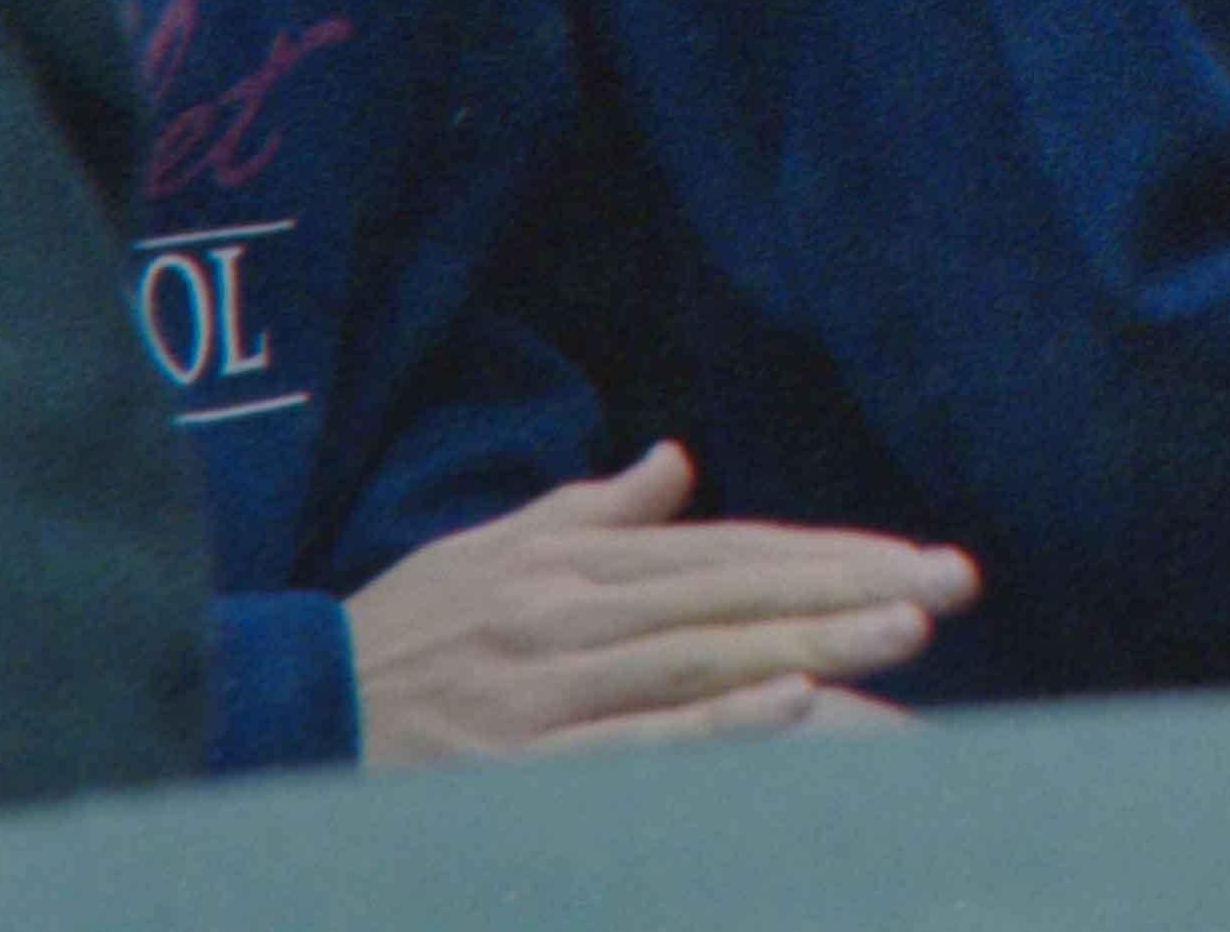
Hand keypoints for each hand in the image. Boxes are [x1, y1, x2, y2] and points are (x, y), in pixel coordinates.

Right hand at [341, 443, 977, 763]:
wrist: (275, 719)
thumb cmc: (398, 638)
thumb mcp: (492, 553)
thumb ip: (593, 512)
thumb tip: (674, 461)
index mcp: (574, 569)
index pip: (729, 552)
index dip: (829, 554)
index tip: (922, 561)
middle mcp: (571, 619)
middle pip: (734, 597)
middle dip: (850, 590)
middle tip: (953, 588)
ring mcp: (547, 694)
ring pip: (701, 660)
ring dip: (808, 643)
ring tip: (903, 633)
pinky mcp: (519, 767)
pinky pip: (632, 746)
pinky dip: (712, 725)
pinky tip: (788, 705)